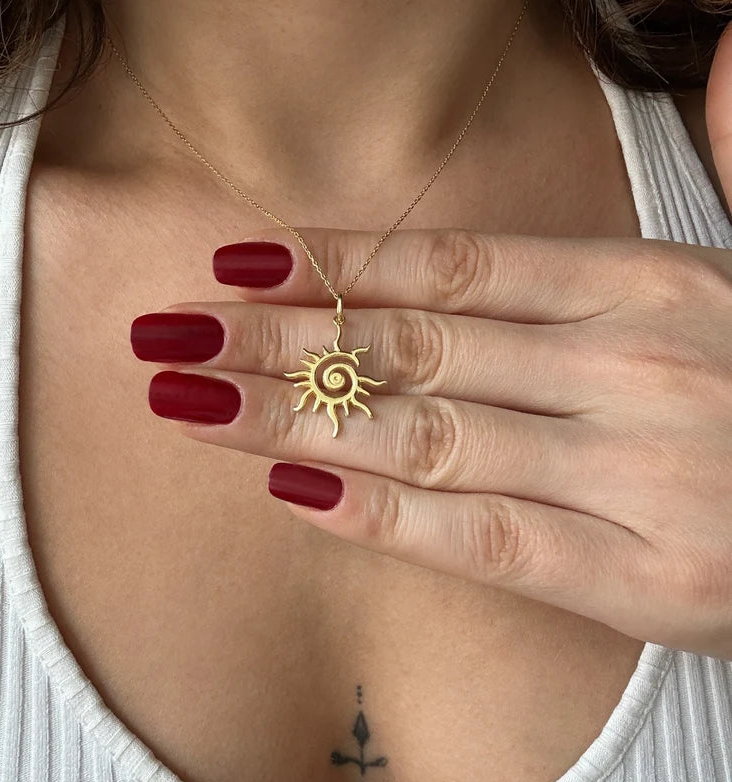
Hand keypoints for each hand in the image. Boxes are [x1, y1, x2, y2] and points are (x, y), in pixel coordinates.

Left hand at [131, 225, 731, 659]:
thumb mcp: (694, 298)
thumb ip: (590, 264)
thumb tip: (587, 139)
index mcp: (643, 285)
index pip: (448, 264)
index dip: (333, 263)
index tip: (239, 264)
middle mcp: (629, 366)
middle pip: (412, 343)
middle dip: (278, 340)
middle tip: (174, 334)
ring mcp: (631, 469)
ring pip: (423, 432)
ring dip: (294, 418)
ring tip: (194, 402)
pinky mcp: (637, 571)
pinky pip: (479, 534)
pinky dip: (378, 512)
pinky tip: (289, 491)